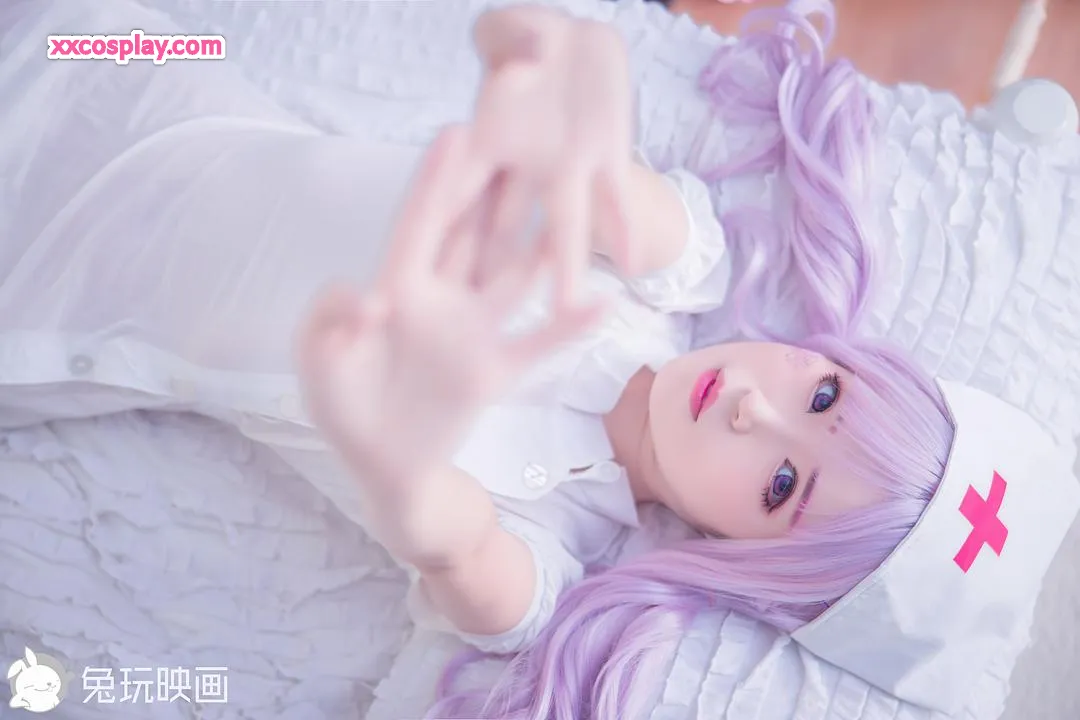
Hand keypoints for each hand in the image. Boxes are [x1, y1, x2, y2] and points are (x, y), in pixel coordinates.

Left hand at [296, 126, 603, 492]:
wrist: (381, 465)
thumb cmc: (342, 408)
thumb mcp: (318, 364)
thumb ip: (327, 324)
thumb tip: (368, 300)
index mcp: (397, 288)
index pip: (420, 225)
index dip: (436, 181)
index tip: (457, 131)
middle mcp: (441, 299)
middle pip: (473, 234)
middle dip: (495, 189)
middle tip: (525, 138)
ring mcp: (472, 331)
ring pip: (514, 277)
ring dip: (542, 244)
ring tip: (573, 201)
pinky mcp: (494, 369)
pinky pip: (537, 343)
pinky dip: (568, 326)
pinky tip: (601, 303)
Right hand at [467, 6, 635, 305]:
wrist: (574, 38)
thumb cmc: (525, 33)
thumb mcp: (511, 31)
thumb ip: (510, 47)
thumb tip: (518, 71)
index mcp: (489, 138)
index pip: (458, 189)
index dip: (447, 227)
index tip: (431, 265)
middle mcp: (524, 165)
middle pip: (504, 226)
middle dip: (496, 268)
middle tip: (485, 312)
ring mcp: (567, 167)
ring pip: (563, 226)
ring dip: (568, 267)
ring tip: (571, 312)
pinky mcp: (607, 156)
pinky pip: (618, 198)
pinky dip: (626, 229)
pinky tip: (634, 265)